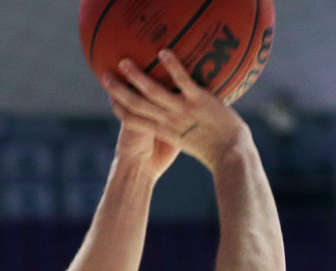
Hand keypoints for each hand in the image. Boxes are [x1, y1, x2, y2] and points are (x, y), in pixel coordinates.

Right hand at [103, 51, 250, 172]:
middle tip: (105, 74)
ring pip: (153, 92)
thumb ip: (178, 130)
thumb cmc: (212, 149)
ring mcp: (182, 111)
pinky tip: (163, 52)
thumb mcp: (188, 142)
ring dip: (137, 76)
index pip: (133, 120)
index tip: (109, 97)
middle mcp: (167, 121)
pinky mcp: (198, 101)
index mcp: (162, 132)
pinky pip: (182, 81)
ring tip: (125, 61)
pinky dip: (172, 67)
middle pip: (135, 104)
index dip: (119, 108)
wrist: (230, 154)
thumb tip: (177, 123)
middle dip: (118, 90)